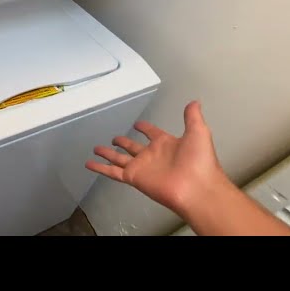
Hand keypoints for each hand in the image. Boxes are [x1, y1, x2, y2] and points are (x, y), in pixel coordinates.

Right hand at [85, 101, 227, 215]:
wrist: (196, 188)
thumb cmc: (199, 162)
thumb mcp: (198, 132)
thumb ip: (192, 117)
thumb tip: (194, 102)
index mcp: (166, 144)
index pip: (152, 133)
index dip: (145, 128)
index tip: (138, 124)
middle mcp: (152, 155)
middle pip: (133, 147)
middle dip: (124, 142)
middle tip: (114, 138)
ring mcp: (141, 167)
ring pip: (119, 158)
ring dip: (108, 154)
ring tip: (96, 148)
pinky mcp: (133, 177)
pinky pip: (113, 172)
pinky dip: (100, 168)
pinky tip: (89, 164)